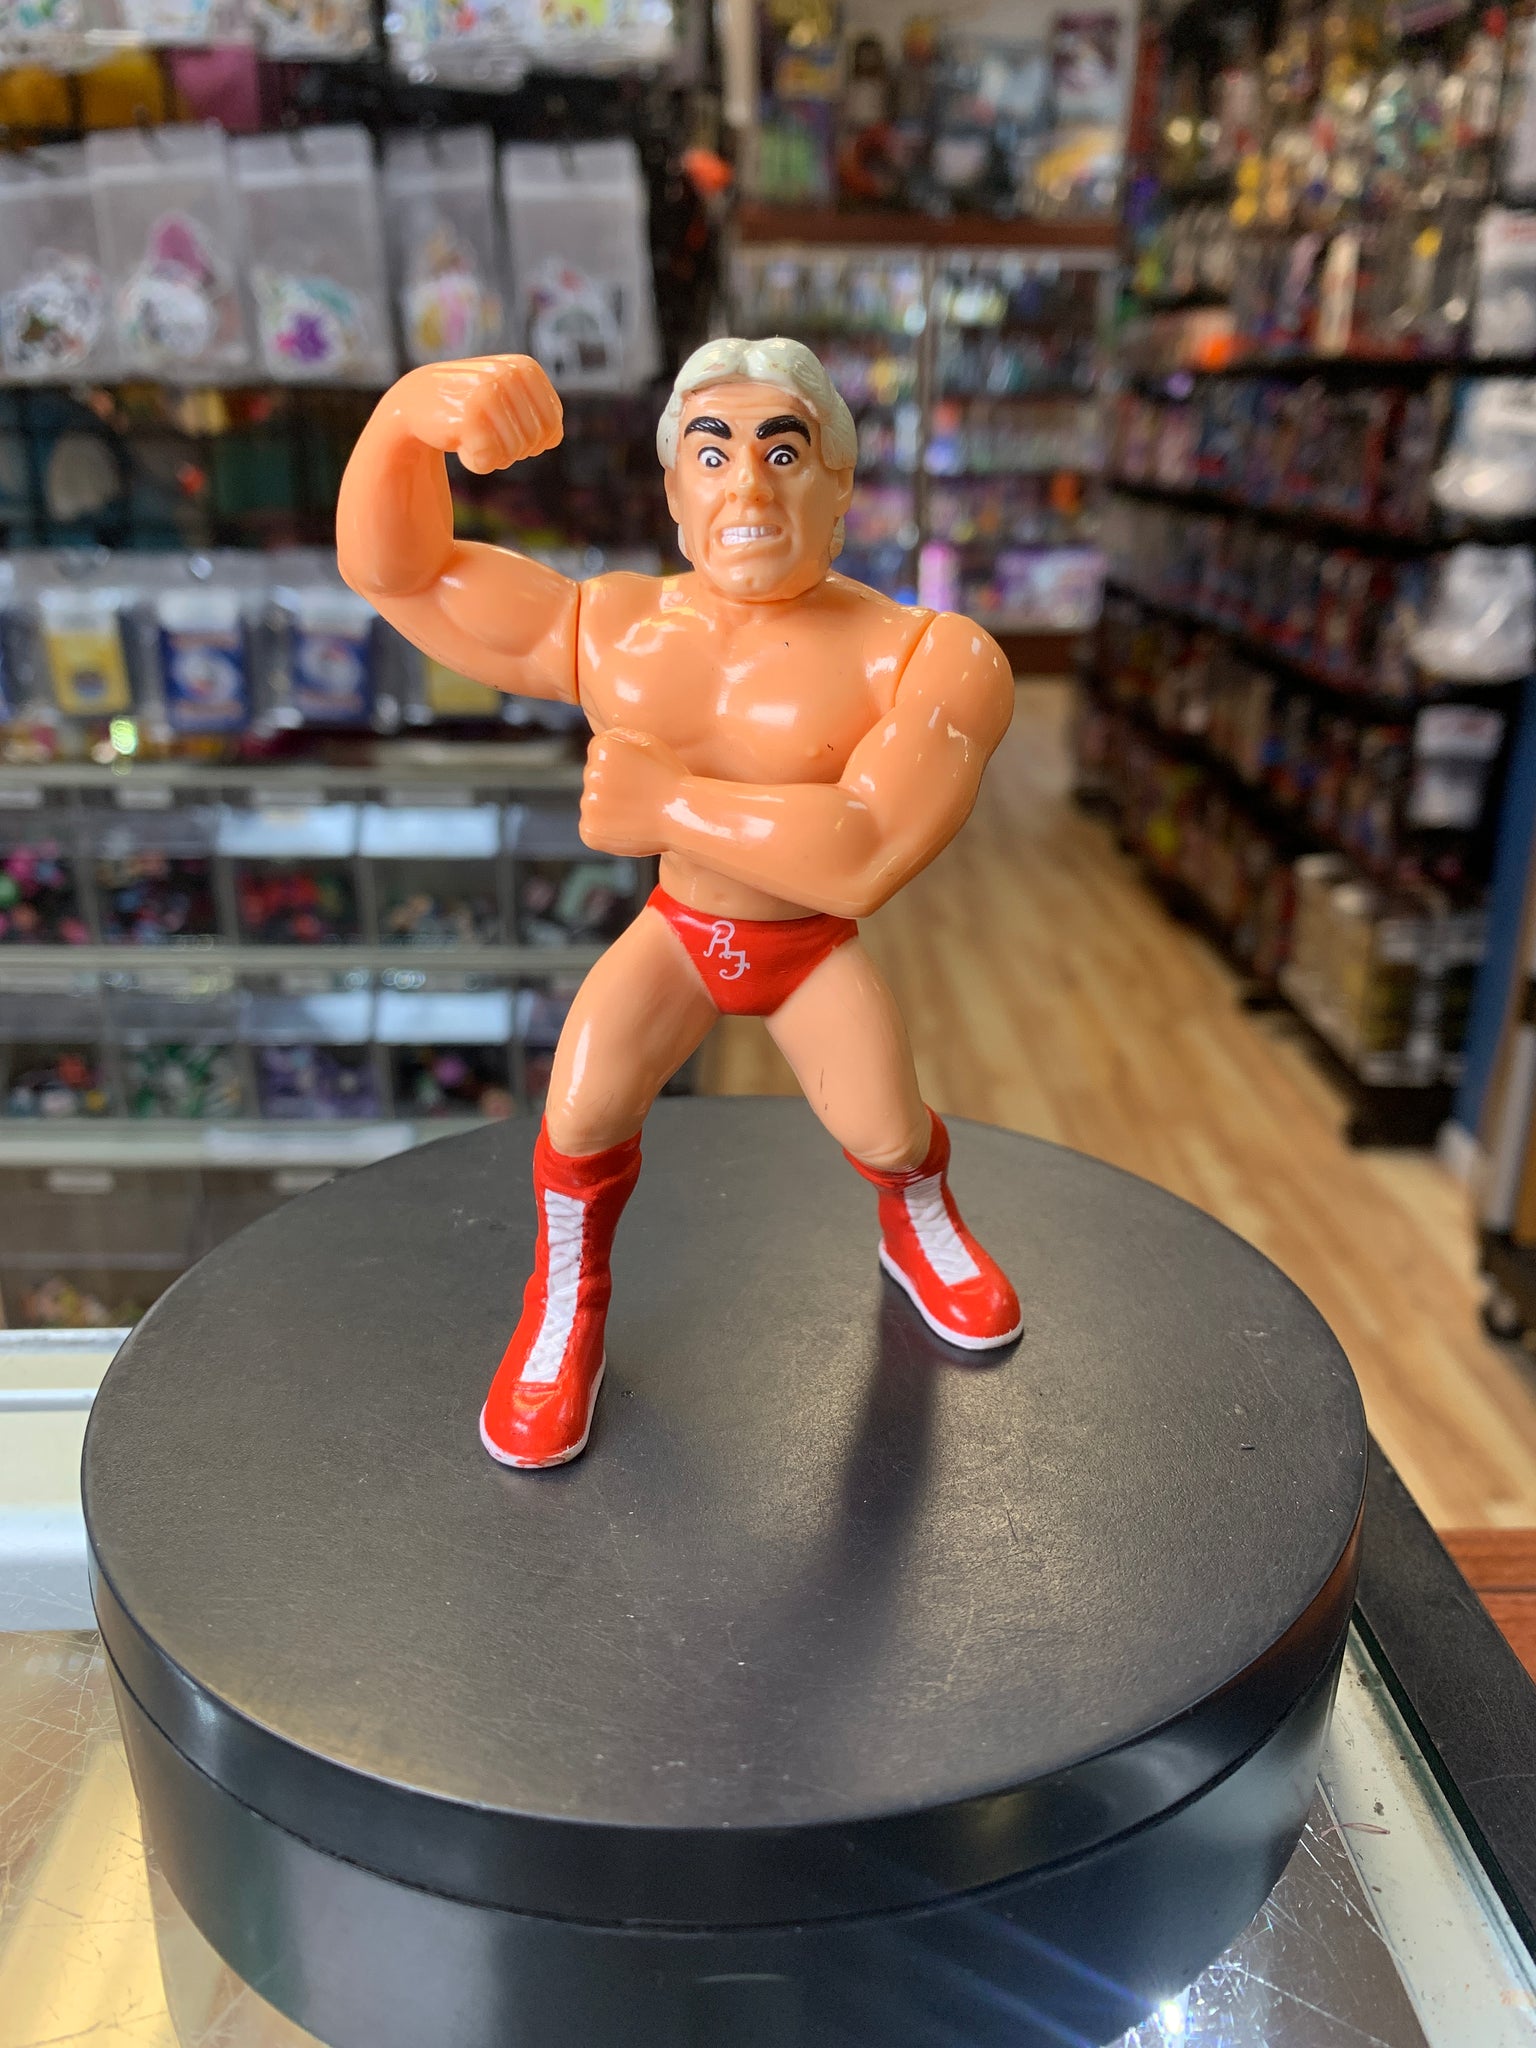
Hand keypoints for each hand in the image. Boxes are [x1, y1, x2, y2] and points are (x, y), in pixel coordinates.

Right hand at [391, 356, 562, 474]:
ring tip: (472, 434)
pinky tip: (459, 443)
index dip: (532, 441)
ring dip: (493, 456)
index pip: (552, 428)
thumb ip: (539, 411)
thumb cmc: (470, 403)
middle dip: (512, 449)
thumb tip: (553, 437)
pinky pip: (490, 461)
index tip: (507, 428)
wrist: (416, 401)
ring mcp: (488, 394)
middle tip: (485, 432)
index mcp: (525, 368)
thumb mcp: (509, 395)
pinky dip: (476, 463)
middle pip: (534, 443)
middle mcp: (508, 375)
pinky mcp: (469, 417)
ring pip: (514, 453)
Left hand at [581, 730, 687, 856]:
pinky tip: (629, 826)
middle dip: (613, 788)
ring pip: (594, 805)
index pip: (598, 756)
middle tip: (641, 795)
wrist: (683, 814)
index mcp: (603, 747)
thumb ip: (621, 738)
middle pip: (595, 780)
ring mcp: (589, 803)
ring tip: (637, 811)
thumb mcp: (649, 743)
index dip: (620, 768)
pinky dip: (607, 831)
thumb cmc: (672, 778)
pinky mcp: (590, 829)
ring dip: (610, 810)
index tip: (638, 776)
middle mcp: (591, 773)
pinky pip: (594, 828)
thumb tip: (601, 744)